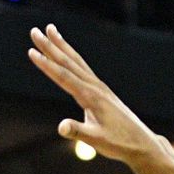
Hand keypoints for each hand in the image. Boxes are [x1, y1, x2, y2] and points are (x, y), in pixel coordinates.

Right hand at [27, 24, 168, 165]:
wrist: (141, 143)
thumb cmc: (119, 143)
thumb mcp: (96, 140)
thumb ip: (78, 132)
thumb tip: (61, 127)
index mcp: (91, 97)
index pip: (64, 76)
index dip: (46, 64)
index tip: (31, 51)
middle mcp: (95, 87)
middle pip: (69, 62)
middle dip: (50, 46)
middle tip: (35, 31)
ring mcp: (100, 87)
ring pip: (77, 61)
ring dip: (62, 46)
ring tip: (51, 29)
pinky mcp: (102, 91)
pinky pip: (84, 69)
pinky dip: (73, 57)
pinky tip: (68, 54)